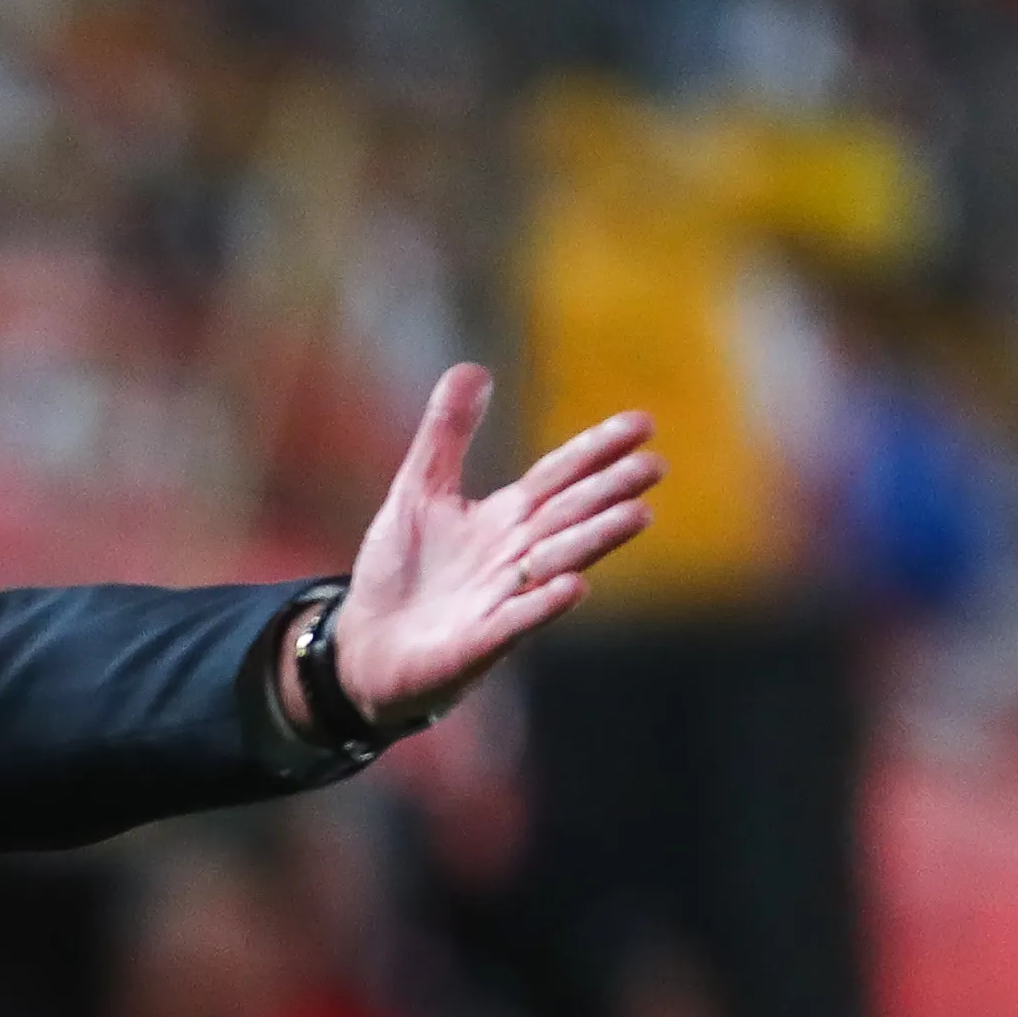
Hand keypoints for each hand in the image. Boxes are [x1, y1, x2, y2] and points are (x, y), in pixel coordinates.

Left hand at [320, 367, 661, 731]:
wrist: (363, 647)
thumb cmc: (400, 573)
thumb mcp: (418, 491)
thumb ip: (446, 434)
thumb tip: (472, 369)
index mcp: (505, 520)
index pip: (558, 477)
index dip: (595, 450)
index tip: (642, 423)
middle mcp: (515, 557)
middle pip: (569, 516)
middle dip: (610, 492)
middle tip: (654, 465)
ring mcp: (502, 601)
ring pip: (558, 564)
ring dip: (595, 540)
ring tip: (638, 515)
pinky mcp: (479, 643)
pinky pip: (517, 622)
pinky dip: (544, 605)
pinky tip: (575, 586)